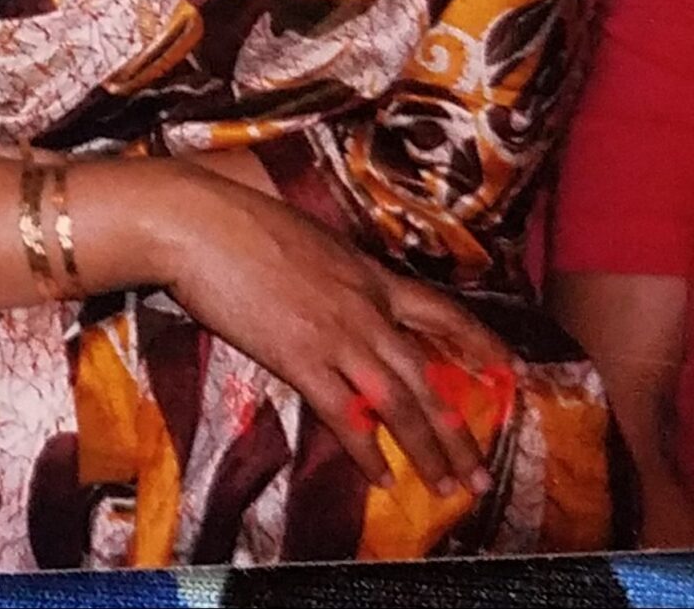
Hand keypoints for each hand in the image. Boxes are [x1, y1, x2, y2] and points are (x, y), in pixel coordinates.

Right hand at [150, 165, 512, 497]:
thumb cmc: (239, 219)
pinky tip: (382, 478)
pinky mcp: (299, 358)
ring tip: (448, 488)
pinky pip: (346, 415)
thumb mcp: (308, 236)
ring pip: (400, 403)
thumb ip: (334, 266)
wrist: (197, 222)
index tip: (510, 369)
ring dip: (428, 451)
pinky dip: (368, 451)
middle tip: (481, 473)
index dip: (480, 343)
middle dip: (460, 431)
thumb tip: (337, 282)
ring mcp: (337, 336)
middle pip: (428, 376)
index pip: (442, 312)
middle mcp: (366, 309)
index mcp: (368, 274)